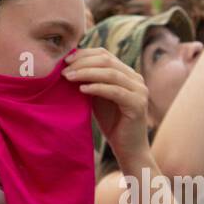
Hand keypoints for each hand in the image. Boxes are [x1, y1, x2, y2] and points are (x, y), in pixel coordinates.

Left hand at [62, 48, 149, 165]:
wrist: (127, 149)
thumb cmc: (111, 123)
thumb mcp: (98, 97)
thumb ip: (90, 81)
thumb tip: (68, 66)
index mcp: (127, 73)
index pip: (105, 54)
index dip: (84, 54)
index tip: (65, 60)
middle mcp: (136, 79)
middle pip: (107, 60)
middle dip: (83, 63)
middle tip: (64, 70)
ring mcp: (139, 91)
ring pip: (111, 74)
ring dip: (86, 73)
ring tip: (68, 77)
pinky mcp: (137, 104)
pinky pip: (115, 91)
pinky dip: (97, 88)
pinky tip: (82, 89)